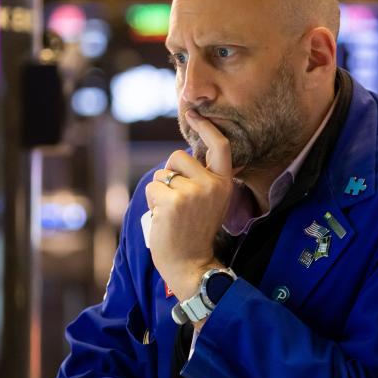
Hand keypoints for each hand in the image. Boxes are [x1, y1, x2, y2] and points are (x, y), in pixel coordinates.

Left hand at [144, 109, 233, 299]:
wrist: (190, 264)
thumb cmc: (194, 233)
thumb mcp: (211, 202)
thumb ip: (203, 179)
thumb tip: (184, 155)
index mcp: (224, 183)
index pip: (219, 146)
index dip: (206, 127)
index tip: (193, 113)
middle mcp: (212, 184)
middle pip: (178, 156)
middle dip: (170, 173)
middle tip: (176, 201)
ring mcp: (193, 192)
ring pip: (163, 173)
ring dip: (161, 190)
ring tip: (171, 213)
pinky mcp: (173, 200)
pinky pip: (154, 187)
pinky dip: (153, 201)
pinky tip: (163, 218)